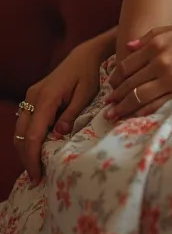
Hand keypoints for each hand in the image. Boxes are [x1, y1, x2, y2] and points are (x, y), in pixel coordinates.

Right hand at [13, 32, 111, 185]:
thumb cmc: (89, 74)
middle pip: (21, 135)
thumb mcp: (86, 95)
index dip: (32, 158)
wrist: (85, 55)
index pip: (32, 134)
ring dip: (26, 149)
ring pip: (20, 130)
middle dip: (26, 158)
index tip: (37, 175)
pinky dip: (29, 138)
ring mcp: (31, 96)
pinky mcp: (34, 97)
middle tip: (36, 177)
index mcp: (46, 98)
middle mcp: (33, 97)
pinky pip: (26, 122)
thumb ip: (71, 115)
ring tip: (37, 167)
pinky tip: (39, 149)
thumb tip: (58, 135)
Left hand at [104, 11, 171, 120]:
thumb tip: (128, 45)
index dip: (117, 77)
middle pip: (130, 83)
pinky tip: (137, 117)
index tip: (112, 85)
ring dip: (124, 107)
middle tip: (107, 104)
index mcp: (157, 45)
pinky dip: (144, 112)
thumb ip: (152, 36)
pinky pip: (160, 105)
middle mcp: (161, 62)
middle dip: (116, 95)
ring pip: (139, 97)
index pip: (127, 65)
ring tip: (115, 115)